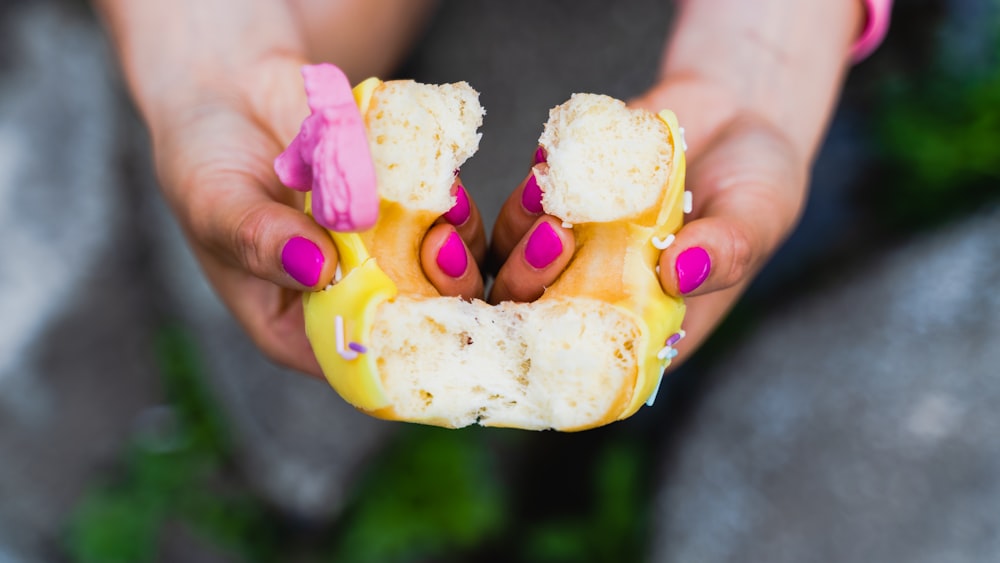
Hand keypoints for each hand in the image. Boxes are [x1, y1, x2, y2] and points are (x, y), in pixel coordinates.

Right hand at [147, 55, 485, 375]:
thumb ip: (259, 238)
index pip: (357, 364)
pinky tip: (448, 182)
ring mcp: (381, 255)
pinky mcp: (403, 212)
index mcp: (296, 328)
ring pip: (441, 274)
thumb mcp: (215, 203)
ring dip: (455, 245)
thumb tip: (316, 267)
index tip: (418, 308)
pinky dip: (452, 206)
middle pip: (412, 323)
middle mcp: (348, 299)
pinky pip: (443, 220)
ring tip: (447, 206)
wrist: (230, 90)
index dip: (397, 348)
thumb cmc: (204, 160)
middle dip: (439, 292)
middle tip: (438, 244)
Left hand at [489, 0, 860, 368]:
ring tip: (544, 186)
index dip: (551, 355)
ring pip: (515, 259)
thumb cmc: (759, 183)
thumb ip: (725, 249)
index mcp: (648, 326)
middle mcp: (602, 293)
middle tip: (555, 234)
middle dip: (527, 279)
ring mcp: (578, 249)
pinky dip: (526, 192)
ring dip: (519, 231)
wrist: (744, 113)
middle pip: (535, 312)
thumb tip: (681, 272)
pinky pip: (525, 209)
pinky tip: (544, 163)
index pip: (586, 364)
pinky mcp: (565, 202)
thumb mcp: (756, 217)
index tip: (544, 322)